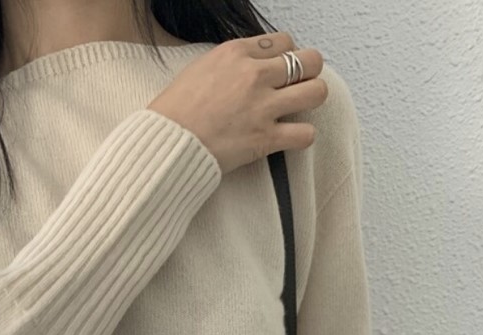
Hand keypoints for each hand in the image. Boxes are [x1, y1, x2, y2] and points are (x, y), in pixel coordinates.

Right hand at [146, 33, 327, 174]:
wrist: (165, 144)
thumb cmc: (173, 113)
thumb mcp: (199, 69)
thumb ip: (230, 64)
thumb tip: (247, 66)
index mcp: (236, 53)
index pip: (284, 41)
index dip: (286, 56)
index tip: (279, 70)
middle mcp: (254, 75)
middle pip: (309, 60)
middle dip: (308, 72)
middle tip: (297, 86)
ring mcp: (262, 107)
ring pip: (317, 91)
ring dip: (312, 99)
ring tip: (299, 109)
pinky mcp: (265, 139)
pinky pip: (306, 134)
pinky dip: (302, 137)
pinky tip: (291, 138)